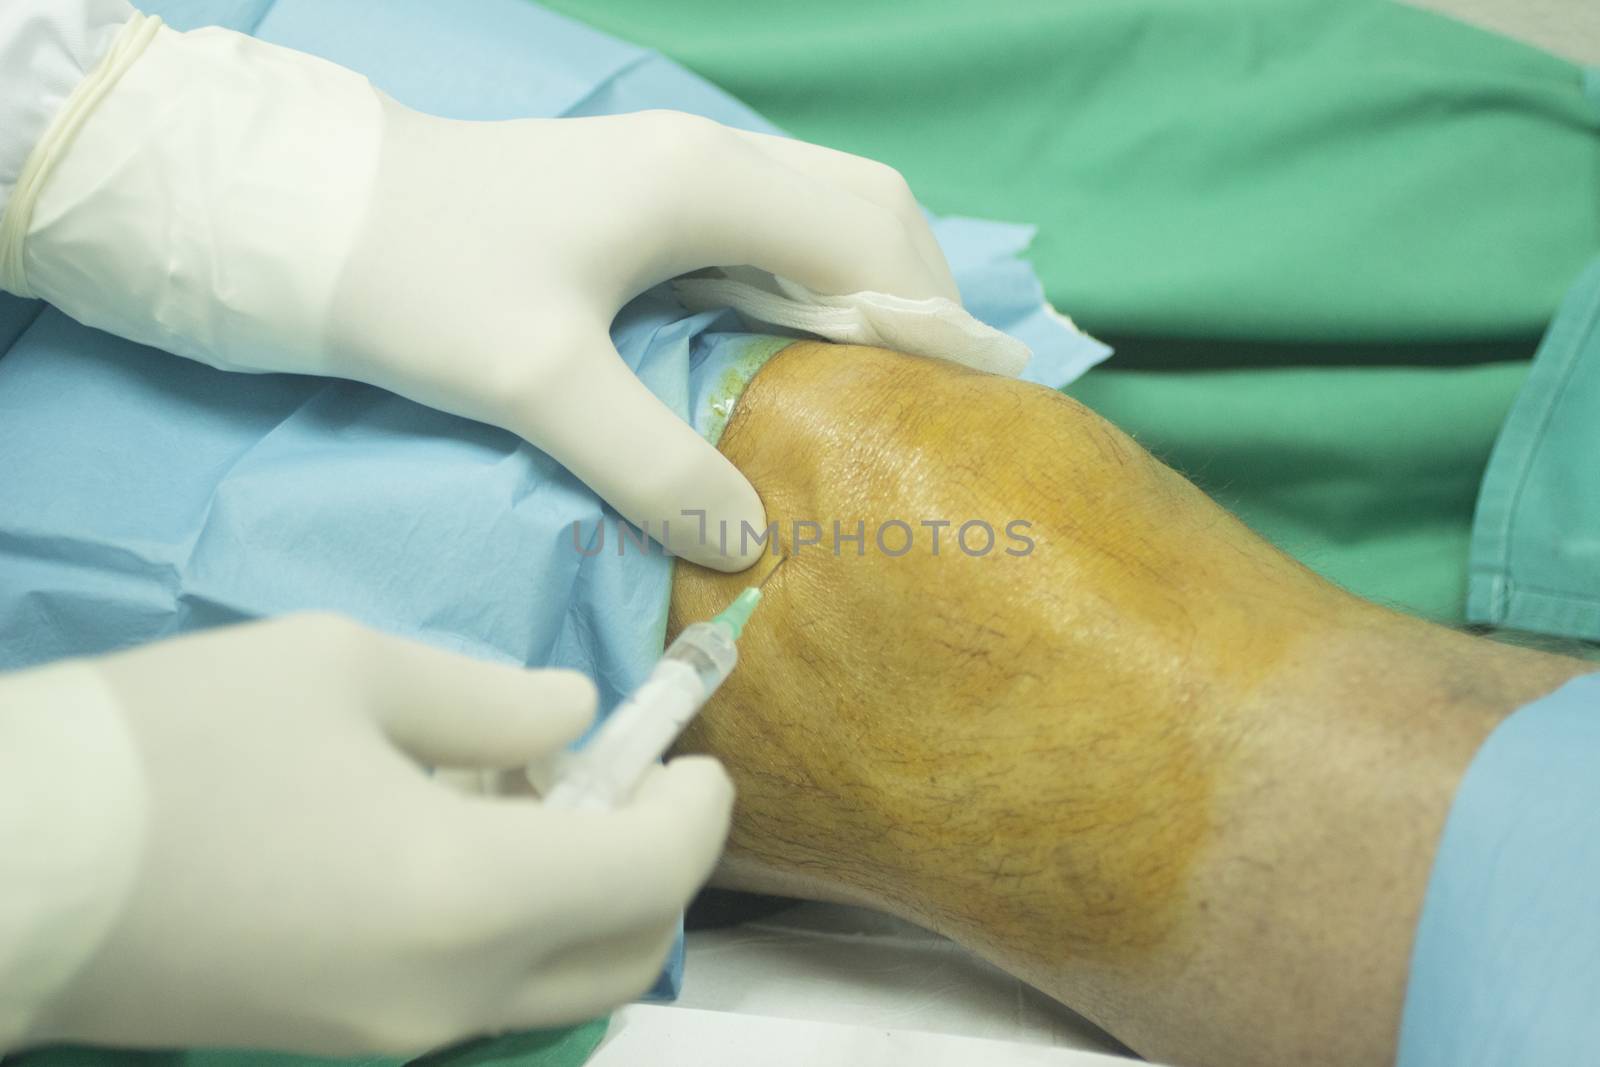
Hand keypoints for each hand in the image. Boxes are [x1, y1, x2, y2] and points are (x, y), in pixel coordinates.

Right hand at [29, 615, 732, 1055]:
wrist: (9, 868)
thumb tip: (573, 717)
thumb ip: (492, 698)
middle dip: (661, 865)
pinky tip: (463, 848)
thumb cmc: (178, 745)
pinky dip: (515, 930)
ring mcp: (395, 1041)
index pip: (654, 873)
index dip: (698, 808)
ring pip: (558, 985)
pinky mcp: (341, 1047)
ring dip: (589, 899)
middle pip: (627, 954)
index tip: (695, 751)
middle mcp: (452, 997)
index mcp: (470, 900)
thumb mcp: (348, 671)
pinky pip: (479, 997)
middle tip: (629, 777)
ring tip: (537, 798)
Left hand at [326, 103, 957, 568]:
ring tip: (893, 384)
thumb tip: (756, 540)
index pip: (869, 246)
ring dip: (871, 284)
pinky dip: (816, 282)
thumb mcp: (535, 382)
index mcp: (705, 186)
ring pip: (824, 209)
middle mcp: (710, 160)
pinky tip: (805, 354)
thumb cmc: (419, 282)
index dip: (933, 324)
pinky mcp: (646, 193)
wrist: (311, 216)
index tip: (978, 406)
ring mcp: (677, 168)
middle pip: (868, 209)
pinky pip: (772, 227)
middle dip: (921, 297)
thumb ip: (651, 461)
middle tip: (946, 399)